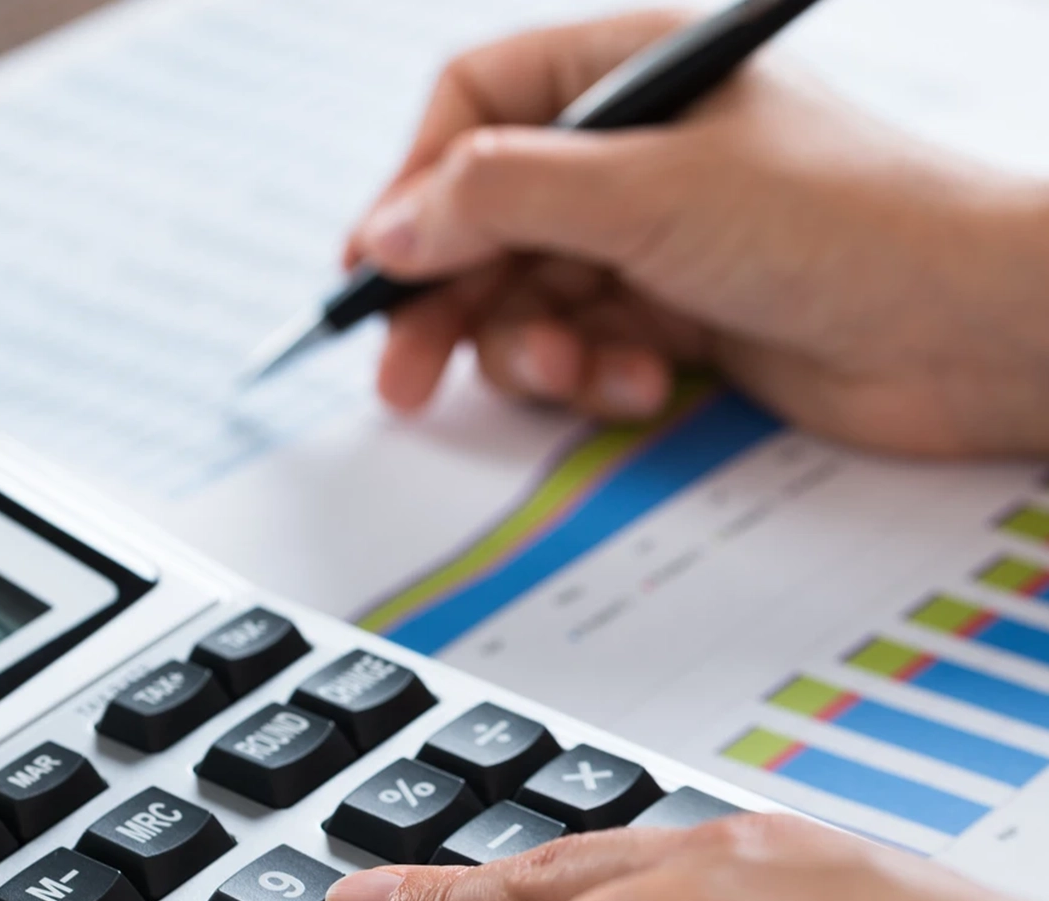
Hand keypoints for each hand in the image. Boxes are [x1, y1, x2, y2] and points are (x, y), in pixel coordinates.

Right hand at [348, 10, 1048, 455]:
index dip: (413, 188)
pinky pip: (584, 348)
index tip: (374, 268)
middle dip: (451, 301)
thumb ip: (500, 202)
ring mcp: (651, 237)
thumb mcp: (648, 192)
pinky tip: (648, 383)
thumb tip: (391, 227)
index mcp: (627, 73)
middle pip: (485, 221)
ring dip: (535, 350)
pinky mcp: (674, 316)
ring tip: (577, 372)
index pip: (473, 110)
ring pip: (526, 298)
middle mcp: (631, 153)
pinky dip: (598, 376)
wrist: (971, 332)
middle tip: (405, 374)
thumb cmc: (847, 223)